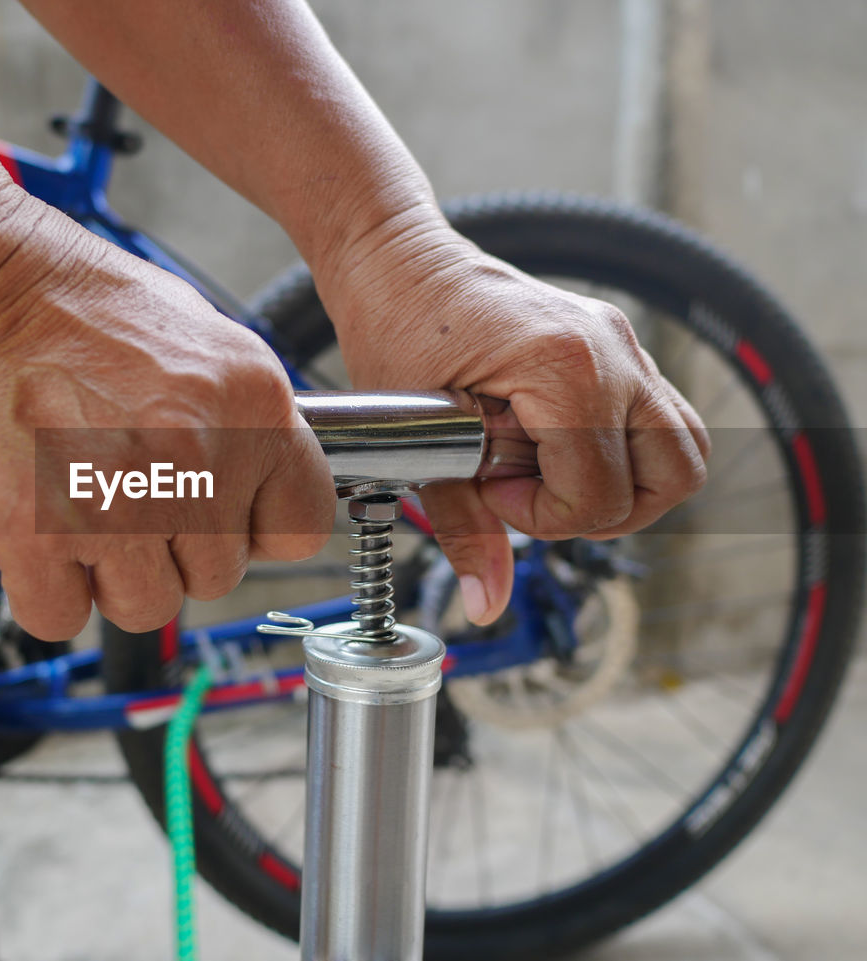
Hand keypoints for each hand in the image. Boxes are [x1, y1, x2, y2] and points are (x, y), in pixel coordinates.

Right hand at [0, 211, 332, 640]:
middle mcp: (198, 461)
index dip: (255, 530)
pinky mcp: (39, 533)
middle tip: (128, 496)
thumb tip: (258, 487)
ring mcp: (120, 503)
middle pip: (218, 577)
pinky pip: (62, 617)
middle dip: (174, 551)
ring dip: (112, 575)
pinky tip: (37, 530)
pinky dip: (46, 591)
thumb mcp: (202, 339)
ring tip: (79, 508)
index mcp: (253, 408)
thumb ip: (243, 424)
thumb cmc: (74, 303)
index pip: (300, 527)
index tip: (225, 521)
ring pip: (147, 607)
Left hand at [313, 206, 709, 624]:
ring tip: (551, 480)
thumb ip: (462, 524)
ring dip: (627, 485)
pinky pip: (657, 413)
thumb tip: (488, 603)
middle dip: (603, 511)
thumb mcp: (416, 438)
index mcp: (568, 369)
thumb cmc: (394, 329)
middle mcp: (613, 351)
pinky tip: (555, 448)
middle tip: (532, 499)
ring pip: (681, 447)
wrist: (396, 260)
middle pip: (672, 475)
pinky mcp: (615, 341)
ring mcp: (622, 342)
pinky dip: (622, 450)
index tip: (491, 490)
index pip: (601, 492)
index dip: (543, 517)